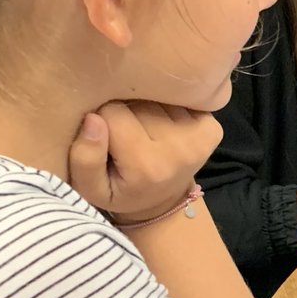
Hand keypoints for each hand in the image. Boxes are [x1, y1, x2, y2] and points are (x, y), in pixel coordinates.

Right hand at [68, 101, 222, 222]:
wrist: (162, 200)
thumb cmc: (120, 192)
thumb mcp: (90, 188)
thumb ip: (84, 157)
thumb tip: (93, 118)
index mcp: (147, 164)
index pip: (112, 113)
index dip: (101, 118)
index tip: (105, 136)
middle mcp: (179, 149)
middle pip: (138, 101)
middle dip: (125, 111)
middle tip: (124, 134)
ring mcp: (200, 137)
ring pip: (158, 97)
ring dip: (146, 107)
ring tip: (143, 129)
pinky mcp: (212, 128)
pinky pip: (180, 99)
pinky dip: (166, 107)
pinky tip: (163, 125)